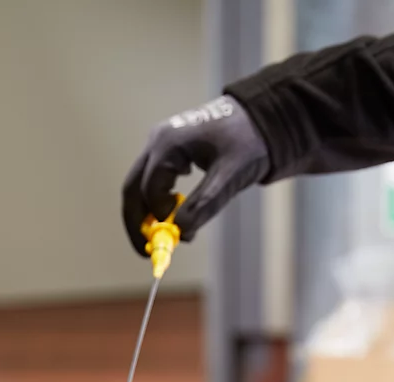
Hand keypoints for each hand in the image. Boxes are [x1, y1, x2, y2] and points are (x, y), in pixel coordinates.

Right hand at [121, 95, 269, 254]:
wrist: (261, 117)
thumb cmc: (247, 142)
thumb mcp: (229, 177)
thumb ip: (204, 204)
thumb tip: (181, 232)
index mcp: (168, 144)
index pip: (150, 190)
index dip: (159, 218)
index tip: (177, 236)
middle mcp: (157, 141)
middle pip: (132, 189)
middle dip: (137, 223)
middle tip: (147, 252)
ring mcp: (160, 144)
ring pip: (139, 186)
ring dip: (147, 214)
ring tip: (163, 238)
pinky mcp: (168, 151)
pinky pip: (152, 181)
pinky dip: (156, 203)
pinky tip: (173, 216)